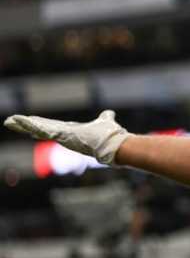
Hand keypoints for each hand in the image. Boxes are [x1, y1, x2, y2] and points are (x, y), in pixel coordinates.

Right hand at [4, 109, 129, 164]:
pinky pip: (41, 129)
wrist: (111, 143)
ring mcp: (60, 136)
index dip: (39, 124)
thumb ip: (105, 118)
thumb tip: (109, 114)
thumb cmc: (107, 135)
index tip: (29, 121)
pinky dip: (29, 125)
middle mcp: (62, 134)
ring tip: (9, 121)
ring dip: (23, 125)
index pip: (51, 127)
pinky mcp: (59, 135)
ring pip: (37, 129)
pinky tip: (18, 120)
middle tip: (10, 121)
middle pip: (40, 128)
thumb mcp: (104, 122)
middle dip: (25, 125)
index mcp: (69, 131)